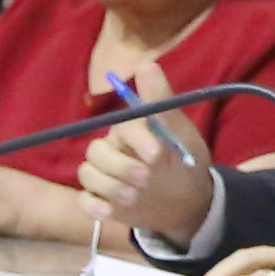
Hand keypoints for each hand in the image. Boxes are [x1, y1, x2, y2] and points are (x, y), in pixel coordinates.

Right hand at [78, 111, 215, 246]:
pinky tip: (111, 212)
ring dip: (109, 186)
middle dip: (119, 166)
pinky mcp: (101, 200)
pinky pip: (84, 201)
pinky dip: (94, 207)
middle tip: (146, 178)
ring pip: (87, 174)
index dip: (137, 139)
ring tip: (134, 196)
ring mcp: (104, 176)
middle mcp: (112, 150)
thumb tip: (147, 63)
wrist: (189, 201)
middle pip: (96, 152)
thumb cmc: (183, 160)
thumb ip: (160, 100)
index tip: (156, 154)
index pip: (121, 128)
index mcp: (129, 131)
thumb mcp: (179, 131)